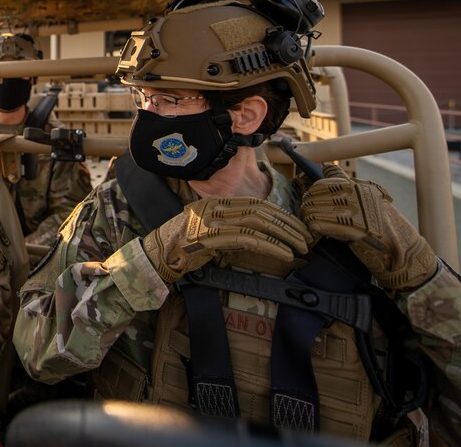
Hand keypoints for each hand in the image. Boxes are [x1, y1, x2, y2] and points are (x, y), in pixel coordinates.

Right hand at [143, 197, 311, 282]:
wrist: (154, 258)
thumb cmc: (180, 250)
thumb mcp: (207, 233)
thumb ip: (228, 229)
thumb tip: (259, 235)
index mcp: (214, 203)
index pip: (254, 203)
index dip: (279, 214)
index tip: (296, 227)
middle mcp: (212, 207)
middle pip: (259, 209)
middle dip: (286, 224)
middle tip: (305, 238)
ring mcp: (209, 220)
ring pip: (256, 221)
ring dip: (283, 235)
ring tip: (300, 247)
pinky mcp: (208, 237)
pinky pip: (246, 238)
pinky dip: (269, 246)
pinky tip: (283, 254)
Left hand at [300, 169, 436, 289]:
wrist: (402, 250)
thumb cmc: (383, 227)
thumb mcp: (369, 200)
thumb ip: (347, 185)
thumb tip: (325, 167)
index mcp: (359, 187)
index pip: (323, 183)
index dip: (312, 194)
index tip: (310, 202)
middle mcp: (356, 194)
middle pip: (315, 195)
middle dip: (308, 206)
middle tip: (308, 216)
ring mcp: (353, 209)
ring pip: (314, 209)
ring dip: (309, 219)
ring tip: (312, 226)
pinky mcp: (349, 227)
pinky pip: (319, 223)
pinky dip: (314, 229)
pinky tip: (317, 233)